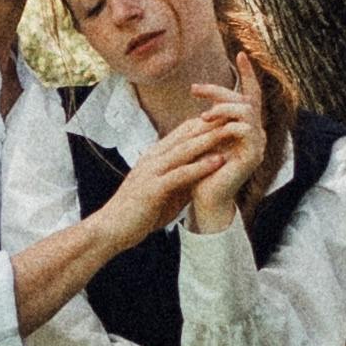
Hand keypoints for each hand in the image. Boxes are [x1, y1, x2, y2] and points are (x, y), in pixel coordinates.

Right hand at [114, 101, 240, 228]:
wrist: (110, 230)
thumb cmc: (137, 213)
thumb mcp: (163, 191)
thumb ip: (181, 180)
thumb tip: (203, 175)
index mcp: (154, 157)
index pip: (182, 132)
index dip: (205, 124)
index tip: (228, 119)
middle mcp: (152, 159)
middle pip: (185, 135)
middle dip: (211, 125)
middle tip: (235, 116)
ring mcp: (151, 172)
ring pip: (184, 150)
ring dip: (209, 140)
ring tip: (231, 131)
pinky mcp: (152, 189)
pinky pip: (180, 174)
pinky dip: (200, 166)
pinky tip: (218, 161)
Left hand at [158, 87, 263, 224]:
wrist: (204, 199)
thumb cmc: (201, 169)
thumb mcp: (204, 137)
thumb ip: (211, 120)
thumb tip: (205, 98)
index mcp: (245, 128)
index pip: (250, 95)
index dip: (248, 74)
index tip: (239, 53)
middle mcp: (255, 134)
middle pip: (246, 99)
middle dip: (220, 91)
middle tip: (194, 89)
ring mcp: (256, 145)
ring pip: (247, 111)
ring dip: (224, 107)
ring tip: (203, 115)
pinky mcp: (252, 156)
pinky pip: (245, 130)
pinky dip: (228, 124)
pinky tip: (209, 124)